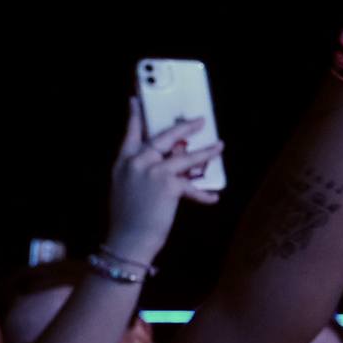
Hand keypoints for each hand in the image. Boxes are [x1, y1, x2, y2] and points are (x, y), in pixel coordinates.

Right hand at [106, 97, 223, 262]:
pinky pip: (191, 186)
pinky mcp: (168, 185)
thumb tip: (162, 163)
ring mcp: (152, 171)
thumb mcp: (125, 190)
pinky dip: (202, 194)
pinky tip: (213, 198)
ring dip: (206, 152)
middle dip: (184, 127)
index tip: (136, 100)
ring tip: (219, 146)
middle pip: (163, 137)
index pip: (130, 134)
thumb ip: (138, 173)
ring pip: (185, 156)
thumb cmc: (126, 221)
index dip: (135, 116)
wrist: (128, 242)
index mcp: (122, 164)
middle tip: (199, 121)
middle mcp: (136, 162)